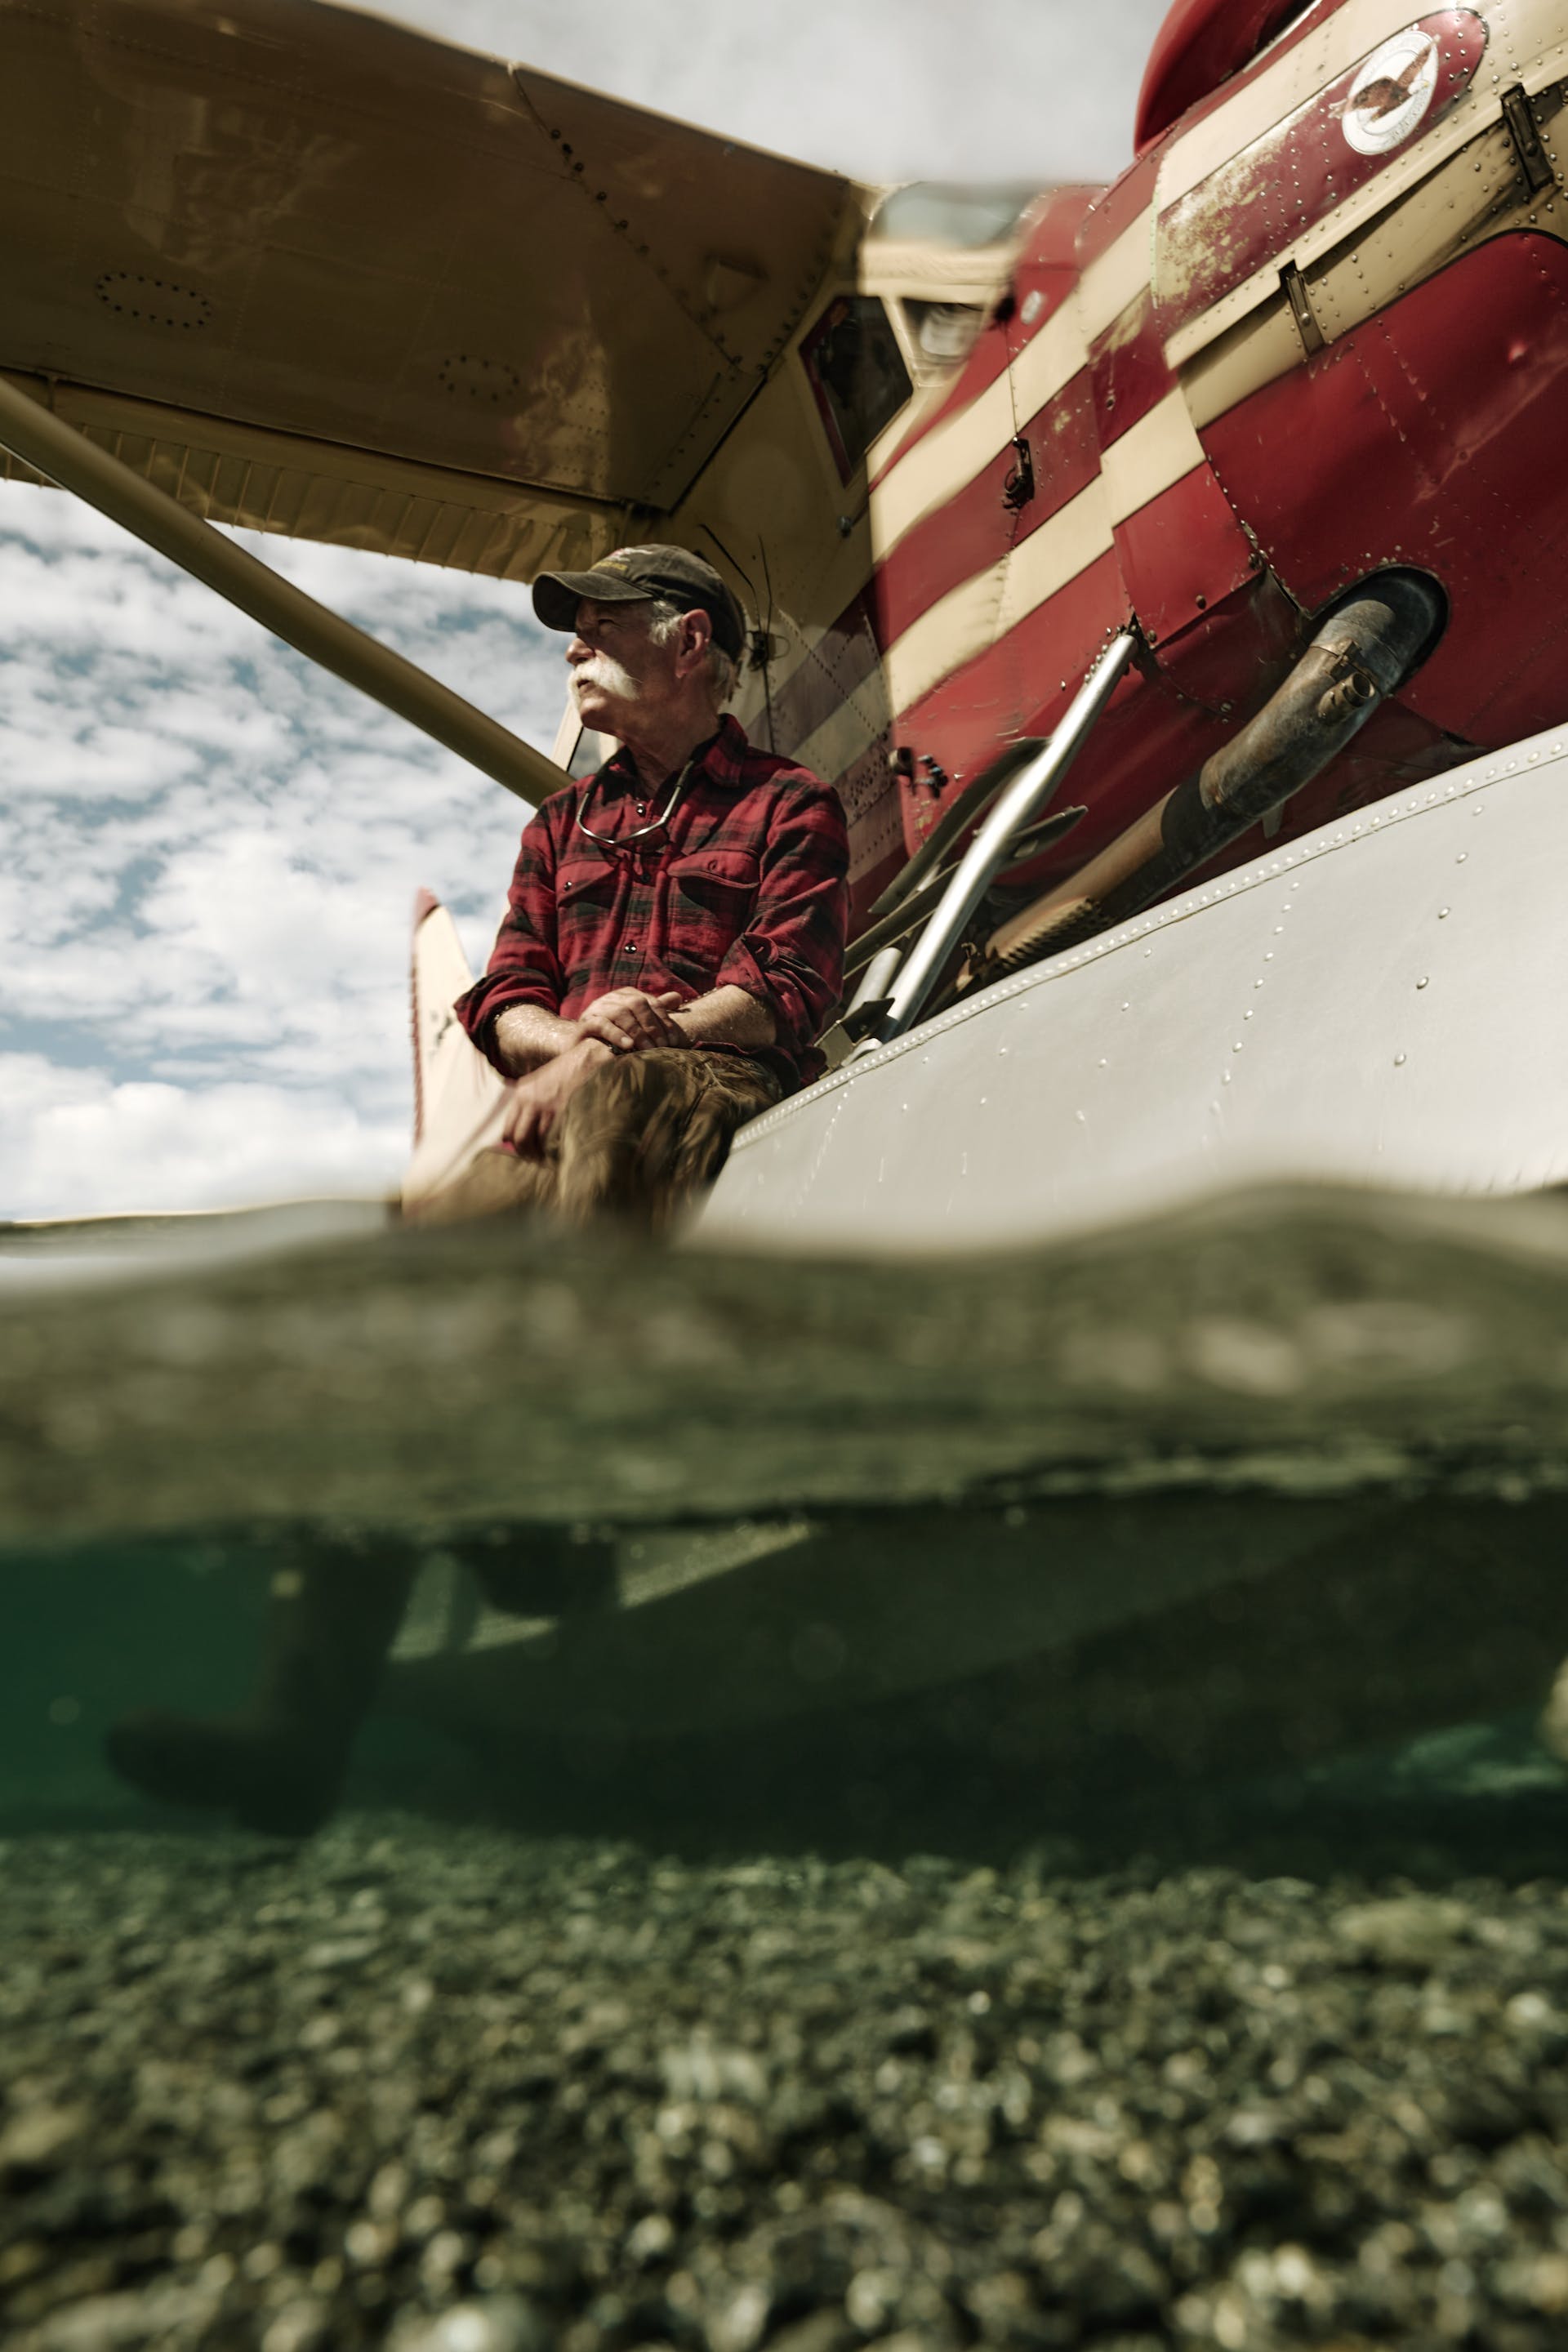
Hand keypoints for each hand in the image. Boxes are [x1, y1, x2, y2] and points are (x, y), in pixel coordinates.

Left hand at [501, 1038, 609, 1157]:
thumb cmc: (569, 1071)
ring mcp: (544, 1106)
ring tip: (549, 1161)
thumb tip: (529, 1126)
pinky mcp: (560, 1110)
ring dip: (540, 1155)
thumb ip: (532, 1102)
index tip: (524, 1152)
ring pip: (533, 1141)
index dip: (514, 1144)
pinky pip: (551, 1138)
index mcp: (521, 1093)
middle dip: (526, 1154)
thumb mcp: (542, 1082)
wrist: (587, 1058)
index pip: (508, 1128)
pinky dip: (553, 1150)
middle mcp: (528, 1100)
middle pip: (518, 1138)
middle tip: (536, 1161)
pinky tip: (559, 1154)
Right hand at [575, 987, 686, 1052]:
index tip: (673, 1040)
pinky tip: (628, 1046)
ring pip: (621, 1013)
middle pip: (637, 1004)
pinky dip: (616, 1034)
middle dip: (652, 1026)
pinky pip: (602, 1025)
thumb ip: (655, 1008)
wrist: (583, 1043)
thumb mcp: (636, 1020)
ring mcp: (598, 1008)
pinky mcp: (586, 1022)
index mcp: (628, 995)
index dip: (664, 1020)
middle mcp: (613, 997)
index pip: (651, 1003)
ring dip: (638, 1032)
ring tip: (648, 1050)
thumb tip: (678, 997)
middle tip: (661, 1047)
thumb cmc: (615, 1033)